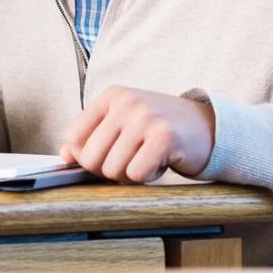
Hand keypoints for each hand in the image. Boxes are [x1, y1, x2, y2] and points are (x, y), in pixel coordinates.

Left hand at [59, 86, 215, 182]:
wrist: (208, 127)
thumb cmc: (160, 128)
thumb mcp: (124, 122)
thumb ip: (92, 135)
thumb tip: (64, 156)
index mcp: (111, 96)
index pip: (73, 136)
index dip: (83, 156)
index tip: (103, 157)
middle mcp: (126, 103)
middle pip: (90, 158)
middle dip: (108, 169)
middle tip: (130, 160)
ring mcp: (145, 118)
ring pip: (112, 170)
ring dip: (130, 174)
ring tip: (147, 157)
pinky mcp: (164, 137)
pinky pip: (136, 174)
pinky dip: (148, 177)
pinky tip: (161, 162)